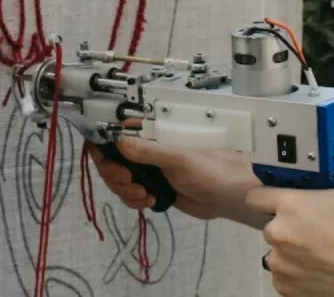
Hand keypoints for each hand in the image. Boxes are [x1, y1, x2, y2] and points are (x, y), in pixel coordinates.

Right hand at [86, 137, 264, 223]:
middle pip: (112, 159)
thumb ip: (149, 152)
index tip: (103, 160)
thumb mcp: (179, 159)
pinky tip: (149, 202)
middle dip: (115, 174)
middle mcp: (148, 148)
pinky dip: (134, 199)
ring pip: (120, 179)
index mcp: (155, 134)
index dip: (104, 145)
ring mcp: (150, 169)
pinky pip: (131, 193)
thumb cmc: (211, 170)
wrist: (230, 197)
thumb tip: (119, 141)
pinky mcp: (154, 187)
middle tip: (130, 183)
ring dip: (125, 190)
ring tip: (144, 196)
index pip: (117, 132)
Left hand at [246, 180, 333, 296]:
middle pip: (271, 226)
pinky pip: (284, 275)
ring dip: (291, 252)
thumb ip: (327, 184)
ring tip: (319, 254)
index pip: (256, 196)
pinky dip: (296, 273)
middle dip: (287, 227)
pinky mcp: (284, 287)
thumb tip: (322, 181)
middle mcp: (278, 233)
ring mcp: (280, 263)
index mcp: (290, 204)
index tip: (273, 201)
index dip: (266, 197)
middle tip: (312, 231)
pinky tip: (318, 269)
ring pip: (277, 252)